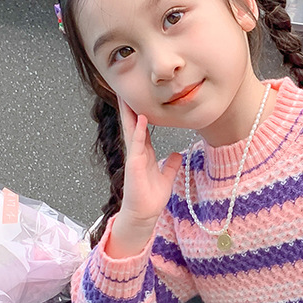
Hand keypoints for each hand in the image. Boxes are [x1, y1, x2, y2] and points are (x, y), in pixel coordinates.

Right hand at [106, 98, 181, 257]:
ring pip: (131, 131)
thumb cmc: (151, 198)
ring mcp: (134, 158)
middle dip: (129, 107)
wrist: (144, 214)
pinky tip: (142, 119)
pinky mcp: (134, 165)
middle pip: (133, 125)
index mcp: (144, 154)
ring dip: (130, 114)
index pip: (142, 129)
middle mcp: (137, 153)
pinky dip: (139, 132)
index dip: (141, 114)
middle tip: (124, 89)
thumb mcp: (166, 177)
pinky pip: (137, 145)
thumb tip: (177, 154)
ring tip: (126, 96)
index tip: (140, 98)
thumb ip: (171, 165)